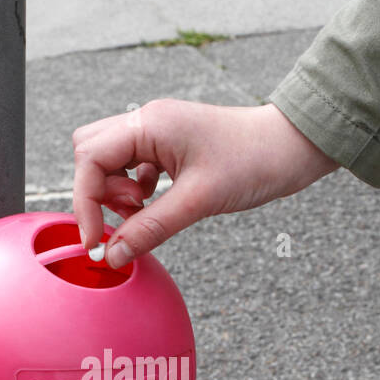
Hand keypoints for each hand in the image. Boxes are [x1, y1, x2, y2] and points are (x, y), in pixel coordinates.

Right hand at [71, 100, 340, 268]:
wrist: (294, 147)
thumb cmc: (254, 162)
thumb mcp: (198, 201)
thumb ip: (150, 229)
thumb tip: (112, 256)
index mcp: (149, 124)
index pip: (89, 160)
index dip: (85, 203)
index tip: (95, 242)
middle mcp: (148, 122)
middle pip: (90, 154)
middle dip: (97, 193)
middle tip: (128, 217)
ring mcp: (158, 132)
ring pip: (108, 160)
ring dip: (115, 192)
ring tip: (146, 211)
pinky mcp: (170, 145)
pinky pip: (132, 167)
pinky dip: (134, 190)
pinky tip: (156, 203)